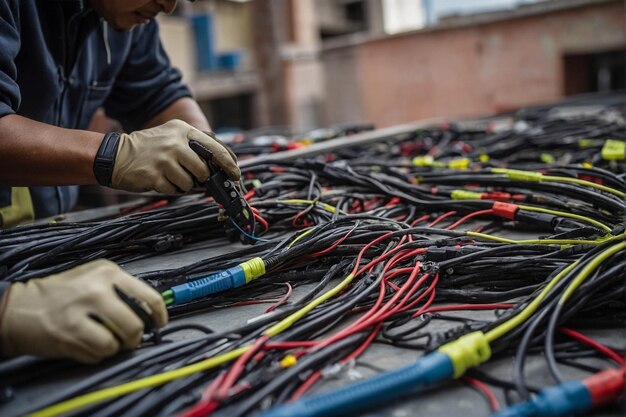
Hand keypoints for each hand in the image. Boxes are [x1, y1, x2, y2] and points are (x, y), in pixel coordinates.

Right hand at [0, 260, 167, 362]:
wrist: (19, 308)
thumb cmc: (60, 294)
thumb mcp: (92, 277)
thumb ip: (120, 288)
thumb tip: (149, 308)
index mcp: (107, 272)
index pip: (149, 296)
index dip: (160, 314)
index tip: (160, 322)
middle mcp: (97, 289)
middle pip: (136, 323)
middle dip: (137, 336)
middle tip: (131, 338)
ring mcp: (83, 311)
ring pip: (120, 341)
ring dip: (117, 347)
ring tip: (108, 341)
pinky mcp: (71, 333)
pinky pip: (101, 352)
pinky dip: (100, 354)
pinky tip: (89, 345)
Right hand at [111, 119, 239, 193]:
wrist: (116, 155)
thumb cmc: (149, 148)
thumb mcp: (173, 136)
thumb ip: (196, 147)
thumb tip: (222, 165)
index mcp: (183, 131)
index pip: (215, 149)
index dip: (229, 164)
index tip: (235, 174)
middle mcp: (175, 143)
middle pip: (204, 169)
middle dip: (201, 178)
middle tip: (191, 176)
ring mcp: (164, 159)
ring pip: (190, 183)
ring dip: (184, 184)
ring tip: (170, 175)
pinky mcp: (154, 175)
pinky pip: (174, 190)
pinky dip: (171, 188)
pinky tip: (160, 179)